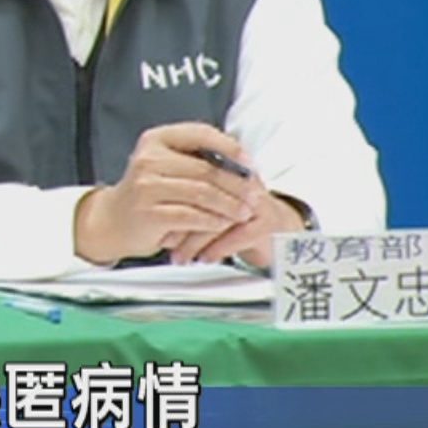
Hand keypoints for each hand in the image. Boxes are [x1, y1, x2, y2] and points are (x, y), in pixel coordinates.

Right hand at [73, 122, 262, 265]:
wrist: (113, 220)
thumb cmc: (148, 192)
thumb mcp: (165, 164)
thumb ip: (196, 158)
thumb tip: (242, 161)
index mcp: (155, 139)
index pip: (201, 134)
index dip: (231, 148)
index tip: (249, 163)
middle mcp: (147, 159)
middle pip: (206, 168)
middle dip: (237, 184)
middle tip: (255, 195)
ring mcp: (146, 187)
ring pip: (203, 194)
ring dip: (230, 205)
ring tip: (245, 212)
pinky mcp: (149, 213)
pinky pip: (192, 216)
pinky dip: (214, 221)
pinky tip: (223, 224)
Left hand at [165, 184, 306, 268]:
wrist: (277, 231)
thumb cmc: (234, 218)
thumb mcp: (204, 209)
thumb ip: (182, 208)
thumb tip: (151, 224)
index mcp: (222, 169)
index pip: (192, 177)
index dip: (171, 199)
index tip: (154, 219)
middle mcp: (239, 180)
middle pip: (203, 195)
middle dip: (180, 222)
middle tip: (162, 241)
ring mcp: (256, 200)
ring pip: (219, 217)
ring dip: (196, 240)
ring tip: (180, 256)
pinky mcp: (268, 221)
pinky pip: (239, 234)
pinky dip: (218, 248)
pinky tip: (204, 258)